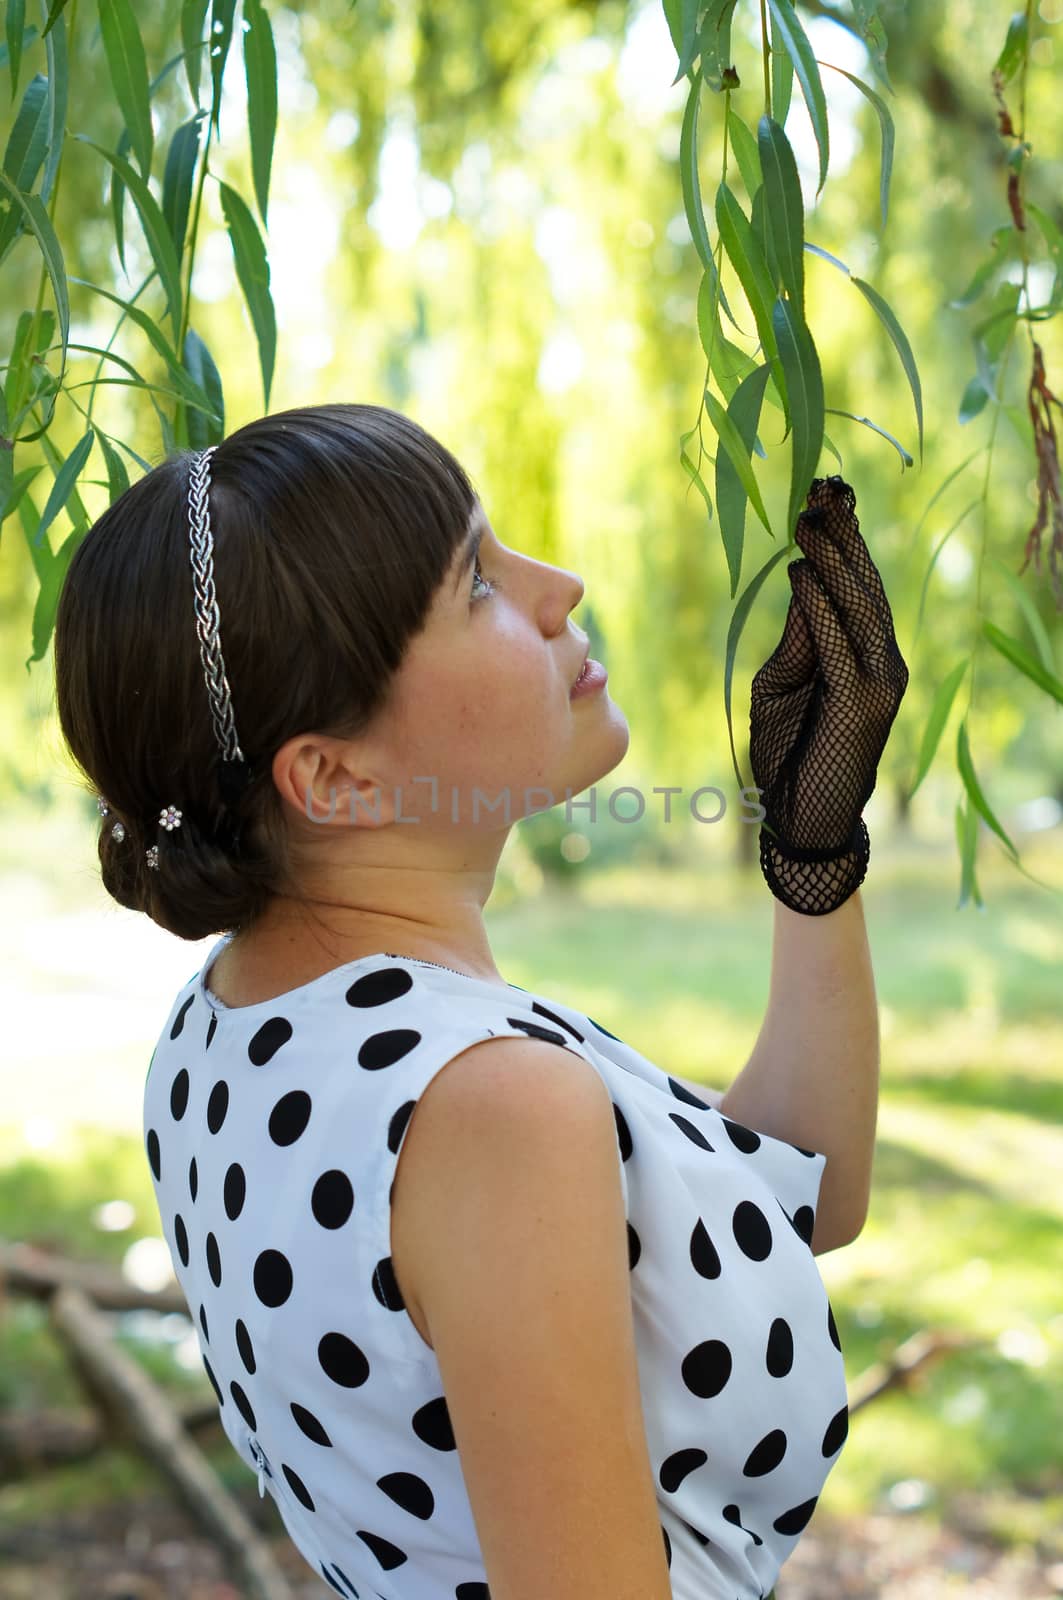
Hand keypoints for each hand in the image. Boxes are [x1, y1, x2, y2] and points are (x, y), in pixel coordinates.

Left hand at [748, 475, 908, 914]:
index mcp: (866, 653)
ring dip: (833, 560)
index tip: (826, 491)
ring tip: (808, 520)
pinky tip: (802, 575)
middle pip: (865, 585)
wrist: (801, 819)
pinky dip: (821, 608)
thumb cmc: (789, 750)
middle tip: (822, 487)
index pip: (859, 584)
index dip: (846, 537)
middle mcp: (883, 662)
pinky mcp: (863, 706)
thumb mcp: (782, 683)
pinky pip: (840, 646)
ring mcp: (879, 683)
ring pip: (860, 607)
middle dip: (844, 535)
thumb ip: (798, 637)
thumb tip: (802, 581)